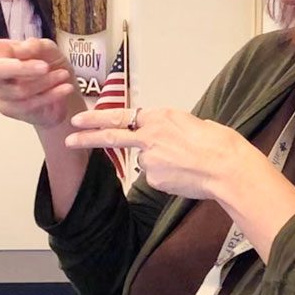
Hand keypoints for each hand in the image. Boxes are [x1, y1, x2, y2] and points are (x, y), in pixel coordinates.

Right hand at [0, 38, 83, 127]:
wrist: (63, 90)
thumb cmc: (50, 63)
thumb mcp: (49, 49)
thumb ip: (37, 46)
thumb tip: (22, 49)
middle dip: (22, 69)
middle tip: (45, 66)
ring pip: (18, 90)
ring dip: (44, 83)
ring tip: (63, 75)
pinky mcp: (9, 110)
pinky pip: (27, 104)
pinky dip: (49, 95)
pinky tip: (64, 88)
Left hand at [64, 107, 267, 199]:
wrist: (226, 167)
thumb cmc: (218, 142)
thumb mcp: (191, 123)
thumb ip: (170, 128)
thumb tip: (163, 137)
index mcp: (159, 116)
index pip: (120, 115)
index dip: (96, 118)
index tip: (79, 120)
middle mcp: (149, 135)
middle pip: (111, 136)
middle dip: (87, 137)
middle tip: (68, 139)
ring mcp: (150, 159)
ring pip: (145, 160)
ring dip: (158, 162)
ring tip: (184, 163)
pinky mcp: (154, 179)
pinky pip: (156, 177)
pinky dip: (167, 177)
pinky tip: (184, 175)